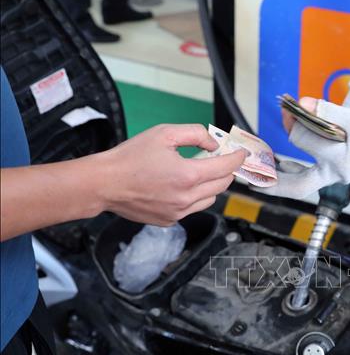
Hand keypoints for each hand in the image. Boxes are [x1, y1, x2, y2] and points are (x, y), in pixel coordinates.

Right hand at [97, 124, 245, 225]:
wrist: (103, 184)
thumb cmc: (131, 156)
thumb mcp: (164, 133)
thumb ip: (196, 134)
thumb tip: (214, 144)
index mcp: (188, 176)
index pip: (226, 168)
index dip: (237, 158)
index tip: (241, 152)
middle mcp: (187, 198)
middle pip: (222, 185)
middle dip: (226, 170)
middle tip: (219, 158)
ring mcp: (179, 213)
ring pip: (210, 199)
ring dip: (211, 185)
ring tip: (198, 172)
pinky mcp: (169, 221)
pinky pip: (192, 208)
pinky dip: (194, 197)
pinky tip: (179, 186)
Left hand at [257, 99, 349, 198]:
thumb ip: (326, 111)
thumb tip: (300, 104)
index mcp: (339, 160)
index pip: (303, 140)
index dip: (294, 120)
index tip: (291, 107)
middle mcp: (335, 173)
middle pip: (296, 184)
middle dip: (272, 180)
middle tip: (250, 178)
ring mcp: (335, 175)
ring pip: (301, 185)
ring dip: (279, 179)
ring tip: (259, 175)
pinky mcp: (337, 172)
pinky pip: (310, 177)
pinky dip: (294, 171)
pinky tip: (281, 165)